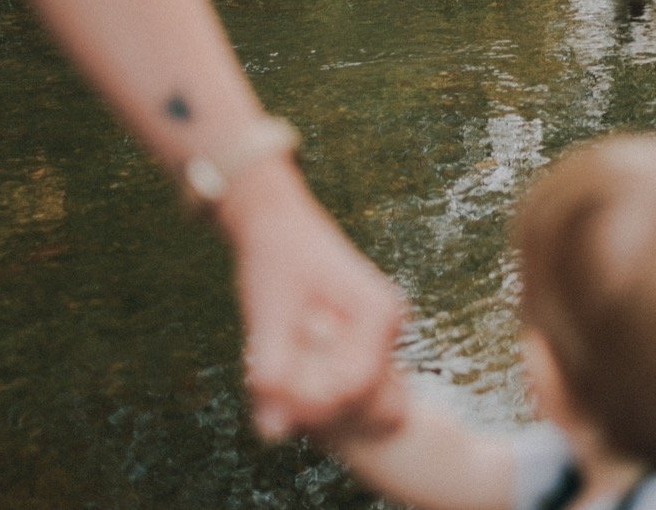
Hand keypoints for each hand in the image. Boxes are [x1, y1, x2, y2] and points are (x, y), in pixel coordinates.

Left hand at [218, 157, 409, 441]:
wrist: (274, 220)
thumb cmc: (272, 261)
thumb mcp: (268, 318)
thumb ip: (274, 377)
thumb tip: (273, 436)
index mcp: (379, 315)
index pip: (357, 388)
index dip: (314, 407)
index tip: (269, 399)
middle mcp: (390, 323)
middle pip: (363, 395)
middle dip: (316, 406)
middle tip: (265, 395)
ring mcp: (380, 328)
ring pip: (353, 389)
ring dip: (313, 395)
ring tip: (269, 382)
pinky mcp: (364, 332)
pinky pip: (345, 374)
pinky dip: (314, 381)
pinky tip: (280, 370)